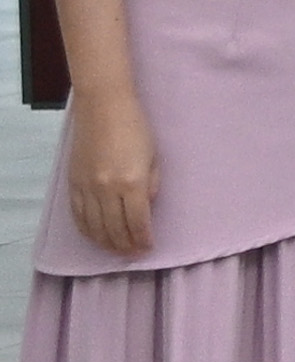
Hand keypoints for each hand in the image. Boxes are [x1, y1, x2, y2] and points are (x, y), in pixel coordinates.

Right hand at [54, 88, 154, 255]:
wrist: (103, 107)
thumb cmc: (136, 128)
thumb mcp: (154, 157)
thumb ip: (151, 185)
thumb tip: (146, 208)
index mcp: (132, 182)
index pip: (137, 222)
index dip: (142, 239)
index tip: (148, 248)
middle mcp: (107, 188)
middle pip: (114, 228)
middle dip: (125, 245)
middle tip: (133, 254)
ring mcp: (86, 186)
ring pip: (94, 226)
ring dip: (105, 242)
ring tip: (116, 250)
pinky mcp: (72, 182)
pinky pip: (77, 214)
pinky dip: (86, 229)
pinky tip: (94, 236)